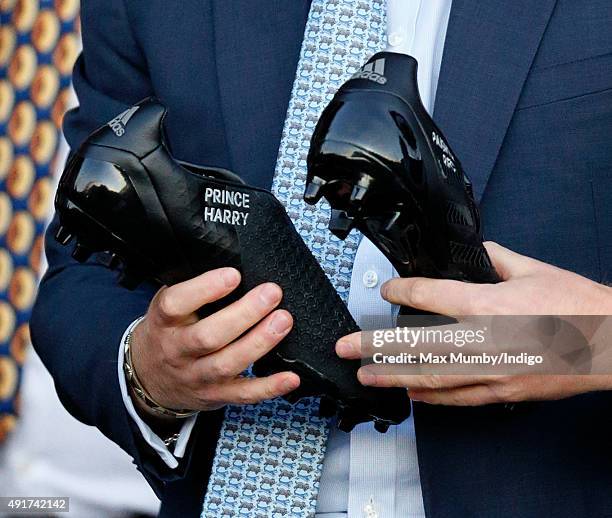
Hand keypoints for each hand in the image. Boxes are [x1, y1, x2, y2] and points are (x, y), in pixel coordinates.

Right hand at [131, 267, 299, 413]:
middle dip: (244, 314)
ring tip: (283, 321)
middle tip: (271, 293)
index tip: (234, 274)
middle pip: (208, 336)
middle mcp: (177, 351)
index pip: (176, 304)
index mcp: (164, 321)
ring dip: (259, 343)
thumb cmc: (169, 331)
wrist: (150, 378)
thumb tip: (234, 263)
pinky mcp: (215, 396)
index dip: (204, 289)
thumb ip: (193, 290)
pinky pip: (243, 395)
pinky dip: (269, 387)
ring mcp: (196, 376)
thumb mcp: (168, 306)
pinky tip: (291, 377)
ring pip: (226, 364)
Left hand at [337, 242, 611, 404]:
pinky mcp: (504, 391)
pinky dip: (433, 397)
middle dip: (374, 347)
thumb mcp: (532, 270)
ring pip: (431, 377)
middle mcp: (481, 341)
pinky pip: (459, 397)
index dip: (401, 291)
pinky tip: (413, 396)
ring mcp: (490, 371)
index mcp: (486, 305)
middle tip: (344, 349)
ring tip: (365, 377)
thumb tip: (474, 252)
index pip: (429, 296)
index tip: (385, 290)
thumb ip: (495, 259)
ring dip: (393, 377)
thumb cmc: (576, 305)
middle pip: (415, 344)